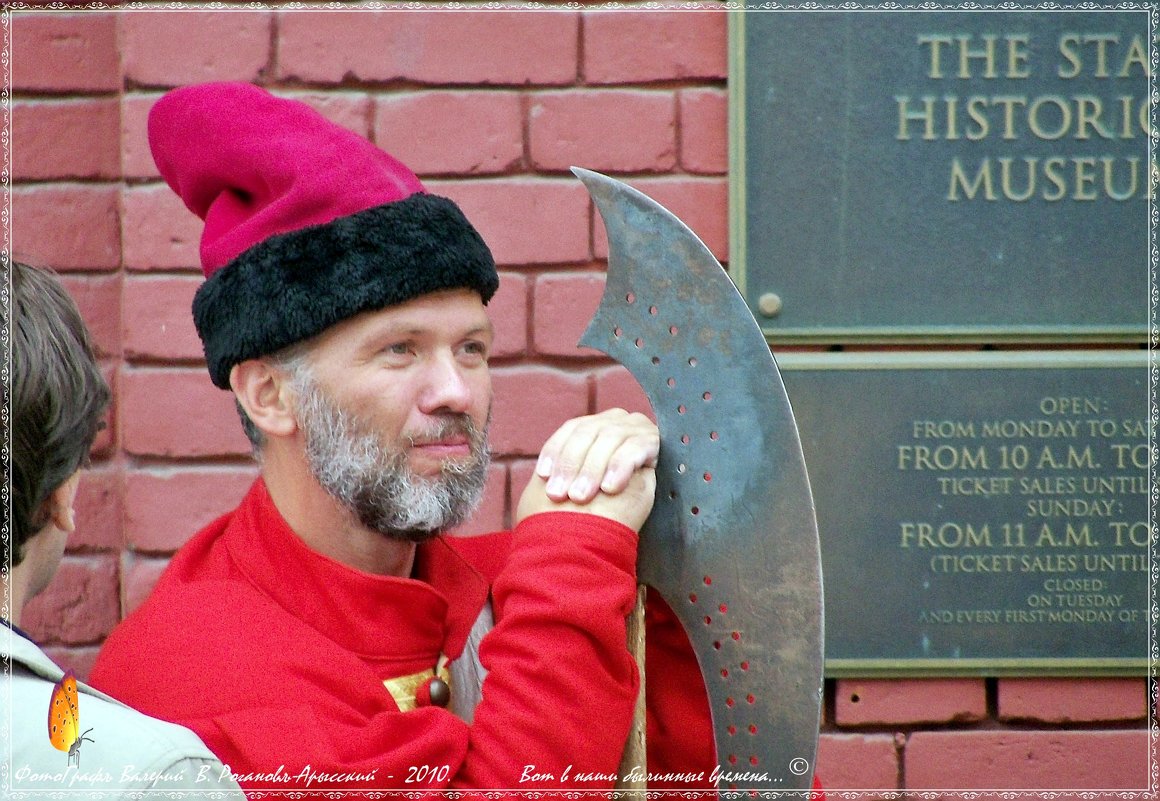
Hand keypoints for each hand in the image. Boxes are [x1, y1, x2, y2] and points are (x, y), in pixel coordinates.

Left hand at [516, 408, 659, 529]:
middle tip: (559, 494)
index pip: (571, 430)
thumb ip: (563, 472)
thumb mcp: (575, 485)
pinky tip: (610, 489)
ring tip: (580, 497)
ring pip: (609, 439)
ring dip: (592, 469)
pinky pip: (635, 448)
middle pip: (588, 433)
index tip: (543, 476)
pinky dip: (620, 466)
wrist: (625, 527)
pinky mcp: (654, 441)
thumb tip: (542, 473)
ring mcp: (637, 427)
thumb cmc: (596, 510)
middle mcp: (616, 420)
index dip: (555, 451)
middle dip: (571, 464)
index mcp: (595, 425)